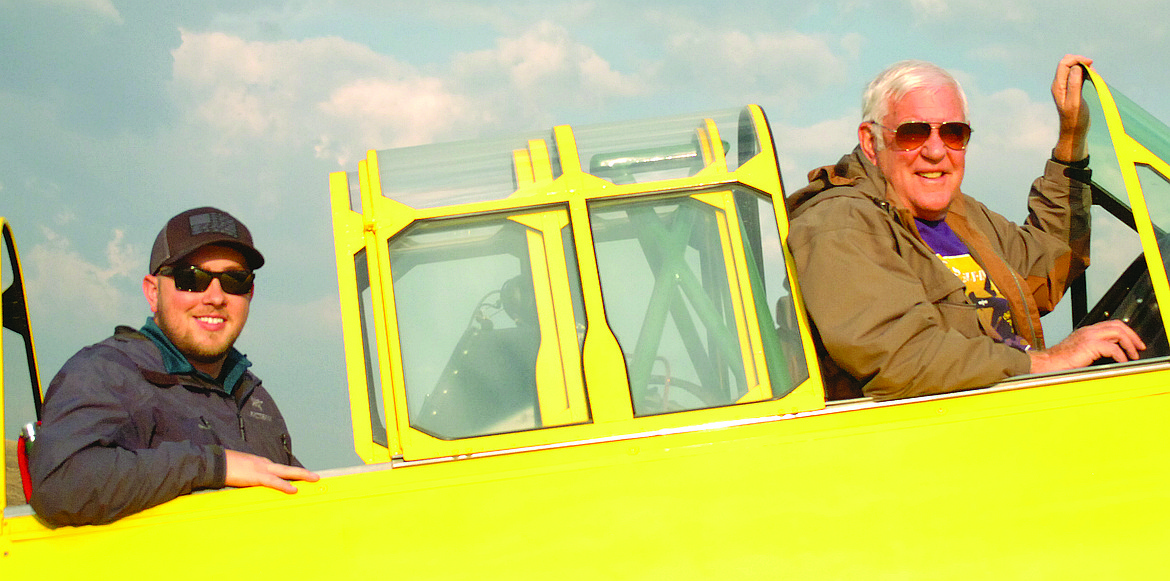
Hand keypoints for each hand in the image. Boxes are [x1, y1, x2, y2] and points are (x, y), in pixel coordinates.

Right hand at [224, 449, 319, 493]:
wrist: (214, 463)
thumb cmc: (225, 467)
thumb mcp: (241, 471)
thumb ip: (250, 477)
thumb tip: (253, 484)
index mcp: (260, 463)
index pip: (280, 469)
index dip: (292, 474)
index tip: (302, 477)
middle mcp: (264, 464)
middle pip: (288, 468)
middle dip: (303, 473)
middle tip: (316, 476)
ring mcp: (261, 469)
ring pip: (286, 472)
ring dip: (301, 476)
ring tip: (313, 479)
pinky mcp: (256, 476)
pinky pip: (273, 482)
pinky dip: (284, 485)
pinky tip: (294, 489)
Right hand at [1028, 320, 1143, 373]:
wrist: (1045, 364)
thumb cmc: (1058, 362)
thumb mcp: (1079, 352)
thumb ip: (1093, 350)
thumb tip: (1111, 355)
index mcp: (1086, 331)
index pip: (1112, 325)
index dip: (1126, 333)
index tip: (1134, 344)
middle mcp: (1088, 331)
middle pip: (1118, 325)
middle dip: (1133, 336)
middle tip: (1139, 348)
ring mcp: (1088, 336)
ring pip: (1118, 332)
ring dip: (1130, 344)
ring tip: (1133, 355)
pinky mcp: (1089, 346)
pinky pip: (1112, 348)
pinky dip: (1121, 355)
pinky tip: (1122, 362)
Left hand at [1051, 53, 1093, 162]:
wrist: (1073, 131)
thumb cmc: (1075, 119)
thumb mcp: (1075, 102)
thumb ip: (1074, 84)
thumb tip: (1075, 67)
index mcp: (1058, 86)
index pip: (1064, 64)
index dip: (1077, 59)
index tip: (1090, 63)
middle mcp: (1059, 84)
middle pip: (1066, 63)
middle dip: (1080, 61)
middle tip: (1092, 69)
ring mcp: (1064, 87)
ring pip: (1072, 68)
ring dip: (1083, 67)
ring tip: (1093, 75)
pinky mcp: (1070, 89)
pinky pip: (1076, 75)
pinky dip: (1084, 73)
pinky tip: (1092, 78)